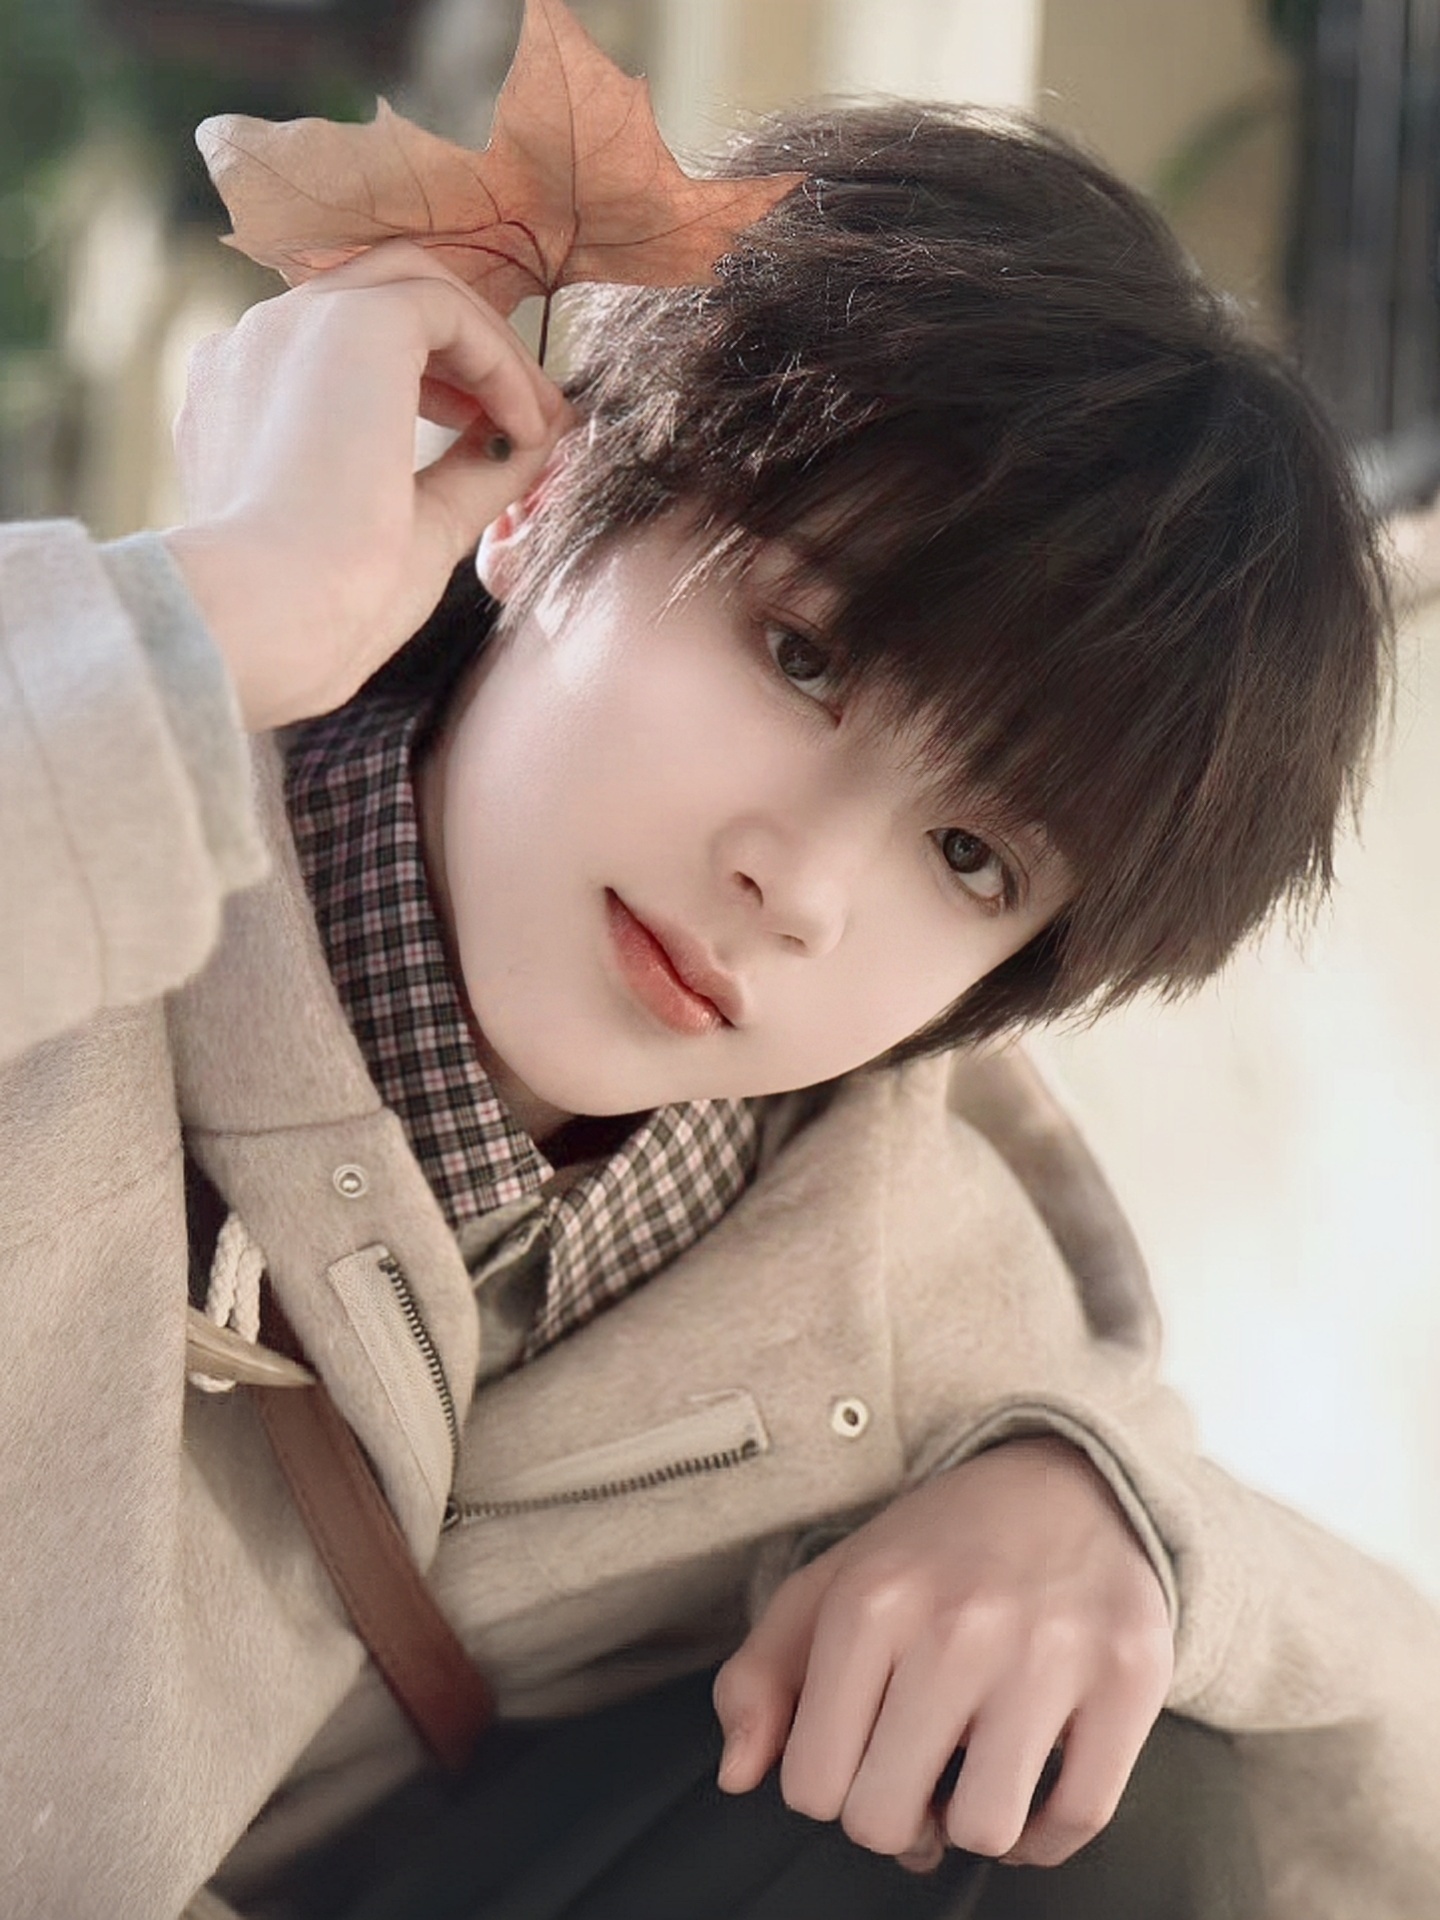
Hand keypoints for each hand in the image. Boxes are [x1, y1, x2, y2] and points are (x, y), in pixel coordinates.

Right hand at [164, 241, 572, 730]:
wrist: (275, 619)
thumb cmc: (330, 605)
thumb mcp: (414, 528)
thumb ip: (466, 475)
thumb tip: (531, 441)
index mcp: (245, 401)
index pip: (344, 348)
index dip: (432, 379)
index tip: (489, 432)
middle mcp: (256, 349)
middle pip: (379, 295)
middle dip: (465, 349)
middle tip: (528, 416)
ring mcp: (291, 325)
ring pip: (413, 285)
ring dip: (488, 347)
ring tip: (537, 420)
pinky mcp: (348, 322)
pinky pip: (445, 309)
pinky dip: (498, 359)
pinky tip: (526, 424)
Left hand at [712, 1437, 1172, 1869]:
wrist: (1065, 1481)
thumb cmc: (935, 1552)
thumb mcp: (829, 1586)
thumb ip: (760, 1677)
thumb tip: (737, 1775)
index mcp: (870, 1601)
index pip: (812, 1786)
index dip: (829, 1789)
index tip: (857, 1753)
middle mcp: (957, 1625)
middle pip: (889, 1819)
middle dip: (896, 1814)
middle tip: (915, 1771)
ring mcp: (1049, 1651)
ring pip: (986, 1829)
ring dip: (973, 1824)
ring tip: (972, 1772)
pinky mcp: (1128, 1674)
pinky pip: (1078, 1817)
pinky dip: (1046, 1833)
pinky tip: (1030, 1785)